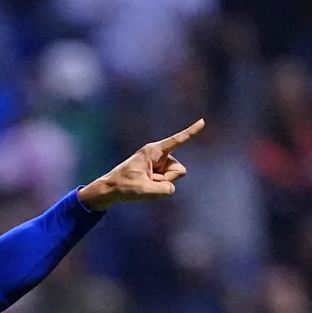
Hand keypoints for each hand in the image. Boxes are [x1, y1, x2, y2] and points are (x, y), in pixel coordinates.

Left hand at [80, 119, 203, 209]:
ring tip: (144, 184)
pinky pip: (167, 183)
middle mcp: (158, 155)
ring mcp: (158, 164)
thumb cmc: (123, 186)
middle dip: (168, 179)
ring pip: (173, 178)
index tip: (203, 122)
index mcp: (153, 151)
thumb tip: (171, 188)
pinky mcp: (156, 172)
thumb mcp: (143, 191)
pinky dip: (158, 187)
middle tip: (148, 183)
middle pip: (179, 170)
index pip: (176, 141)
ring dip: (161, 185)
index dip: (191, 132)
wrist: (109, 190)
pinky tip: (144, 186)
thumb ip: (163, 191)